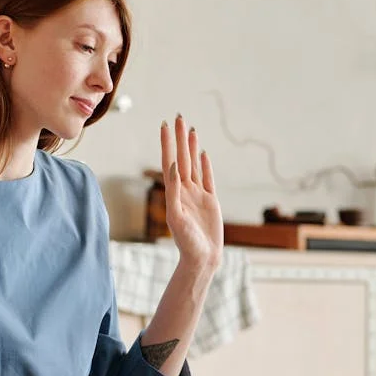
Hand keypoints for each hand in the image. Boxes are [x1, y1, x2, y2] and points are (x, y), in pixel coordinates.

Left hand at [160, 114, 223, 268]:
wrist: (202, 258)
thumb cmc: (186, 242)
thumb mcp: (176, 215)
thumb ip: (174, 191)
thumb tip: (173, 167)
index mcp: (174, 192)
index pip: (169, 161)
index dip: (167, 143)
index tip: (164, 125)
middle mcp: (184, 190)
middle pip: (181, 158)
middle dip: (179, 138)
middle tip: (178, 116)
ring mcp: (198, 194)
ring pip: (194, 164)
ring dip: (191, 147)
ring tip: (190, 130)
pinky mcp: (210, 201)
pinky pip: (207, 178)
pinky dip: (205, 164)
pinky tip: (203, 153)